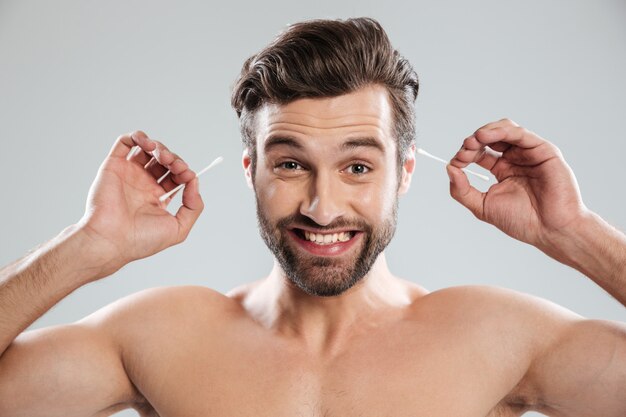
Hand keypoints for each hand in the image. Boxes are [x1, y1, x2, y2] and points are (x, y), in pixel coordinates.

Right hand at [77, 131, 203, 275]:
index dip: (184, 171)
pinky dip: (139, 136)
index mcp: (157, 198)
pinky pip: (125, 143)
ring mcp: (128, 174)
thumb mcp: (179, 229)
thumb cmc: (140, 240)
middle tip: (176, 165)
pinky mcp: (113, 166)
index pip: (175, 176)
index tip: (188, 175)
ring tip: (162, 155)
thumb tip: (195, 182)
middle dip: (174, 159)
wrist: (111, 240)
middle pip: (164, 161)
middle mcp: (142, 185)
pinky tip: (148, 145)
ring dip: (160, 147)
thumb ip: (193, 207)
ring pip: (147, 149)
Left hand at [447, 119, 587, 249]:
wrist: (550, 230)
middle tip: (463, 151)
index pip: (480, 152)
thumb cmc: (522, 221)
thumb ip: (462, 190)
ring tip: (471, 141)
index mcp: (502, 170)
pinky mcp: (543, 150)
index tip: (456, 162)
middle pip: (490, 138)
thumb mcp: (482, 206)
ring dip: (484, 132)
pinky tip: (485, 136)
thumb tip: (449, 168)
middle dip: (472, 142)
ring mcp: (529, 153)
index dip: (465, 153)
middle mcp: (516, 159)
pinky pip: (520, 134)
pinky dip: (501, 131)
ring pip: (504, 130)